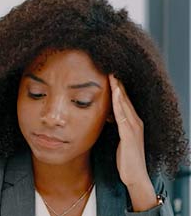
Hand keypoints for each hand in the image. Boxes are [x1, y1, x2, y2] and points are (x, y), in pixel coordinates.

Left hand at [110, 75, 156, 210]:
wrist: (135, 176)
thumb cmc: (125, 158)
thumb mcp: (118, 137)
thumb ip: (115, 125)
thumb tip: (106, 114)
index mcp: (132, 122)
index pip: (123, 100)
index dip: (117, 86)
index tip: (109, 72)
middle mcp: (135, 122)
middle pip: (125, 98)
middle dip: (118, 83)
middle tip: (110, 66)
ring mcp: (134, 129)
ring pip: (125, 104)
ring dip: (119, 89)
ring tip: (112, 74)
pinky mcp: (129, 136)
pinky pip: (123, 116)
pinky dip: (119, 103)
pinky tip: (115, 93)